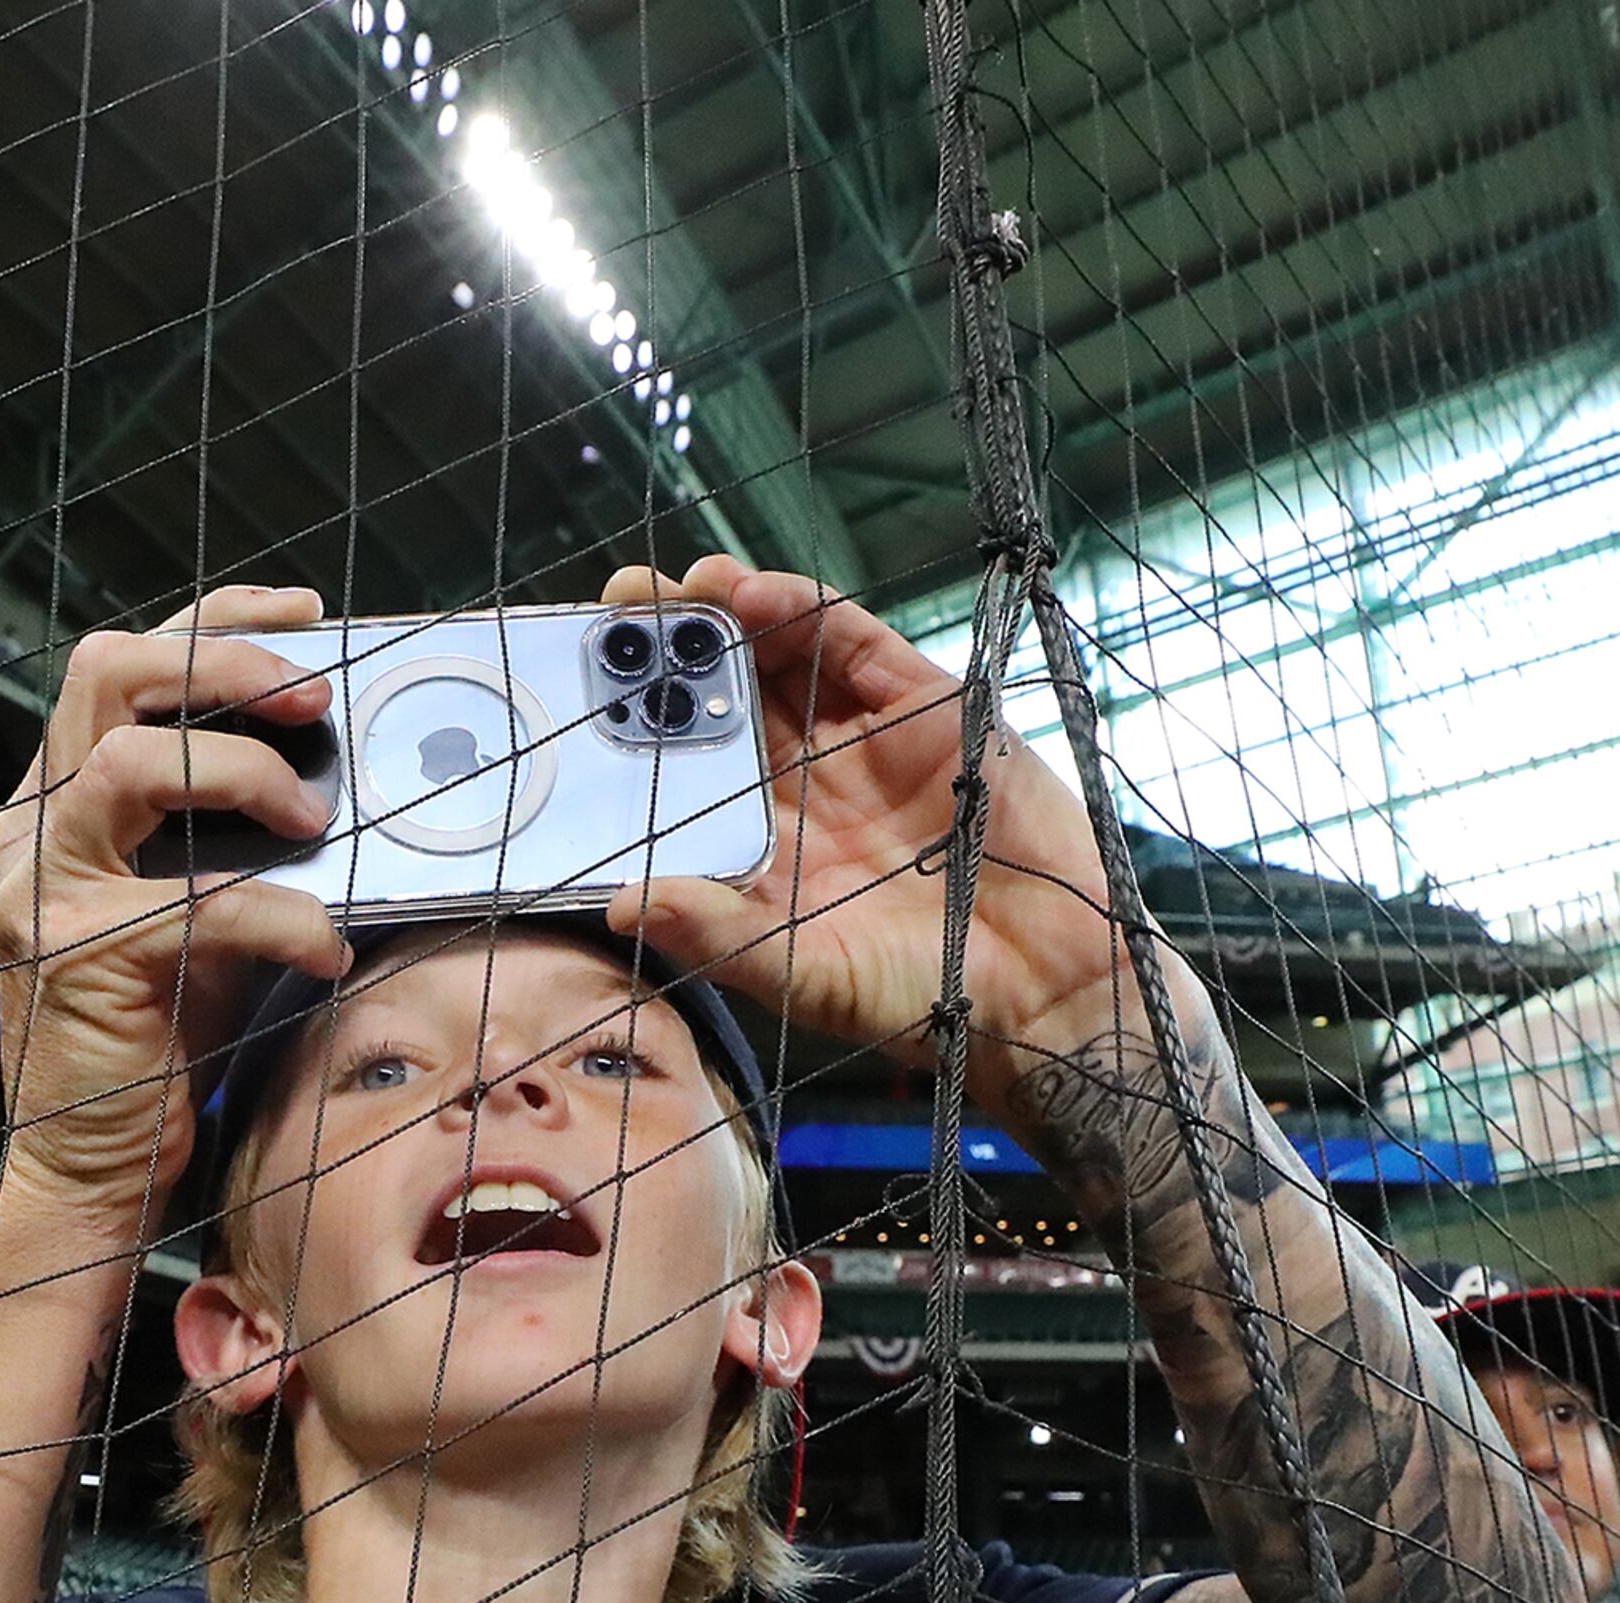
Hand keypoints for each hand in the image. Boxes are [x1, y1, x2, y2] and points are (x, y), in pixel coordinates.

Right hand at [0, 587, 348, 1218]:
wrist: (91, 1163)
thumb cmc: (158, 1036)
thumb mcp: (198, 908)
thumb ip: (232, 835)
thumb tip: (344, 771)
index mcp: (58, 800)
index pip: (124, 663)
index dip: (218, 622)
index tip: (307, 618)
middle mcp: (31, 827)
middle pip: (105, 673)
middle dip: (225, 667)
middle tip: (314, 704)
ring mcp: (40, 887)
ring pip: (127, 762)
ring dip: (243, 774)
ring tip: (315, 822)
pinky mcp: (73, 956)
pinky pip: (194, 902)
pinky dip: (279, 916)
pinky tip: (324, 948)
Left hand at [589, 557, 1131, 1131]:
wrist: (1043, 987)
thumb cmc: (918, 994)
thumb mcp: (797, 975)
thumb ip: (715, 936)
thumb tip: (621, 907)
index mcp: (764, 841)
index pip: (684, 767)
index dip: (636, 726)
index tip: (577, 694)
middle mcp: (807, 781)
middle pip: (723, 696)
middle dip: (668, 650)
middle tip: (612, 608)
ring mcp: (864, 737)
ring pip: (781, 654)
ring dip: (723, 615)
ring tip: (671, 590)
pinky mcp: (926, 704)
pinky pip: (852, 640)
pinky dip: (797, 609)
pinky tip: (744, 595)